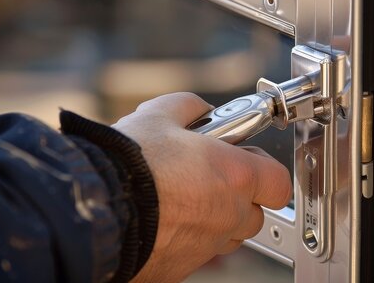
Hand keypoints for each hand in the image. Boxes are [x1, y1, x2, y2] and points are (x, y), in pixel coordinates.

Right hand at [112, 92, 291, 282]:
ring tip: (180, 198)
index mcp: (235, 176)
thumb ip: (191, 107)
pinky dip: (187, 238)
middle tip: (207, 178)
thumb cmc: (129, 161)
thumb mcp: (160, 112)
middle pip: (254, 212)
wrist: (94, 205)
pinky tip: (162, 219)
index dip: (264, 171)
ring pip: (226, 235)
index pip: (279, 183)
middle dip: (237, 196)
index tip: (245, 160)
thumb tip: (200, 111)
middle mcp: (229, 215)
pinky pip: (197, 252)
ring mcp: (207, 246)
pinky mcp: (181, 268)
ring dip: (214, 219)